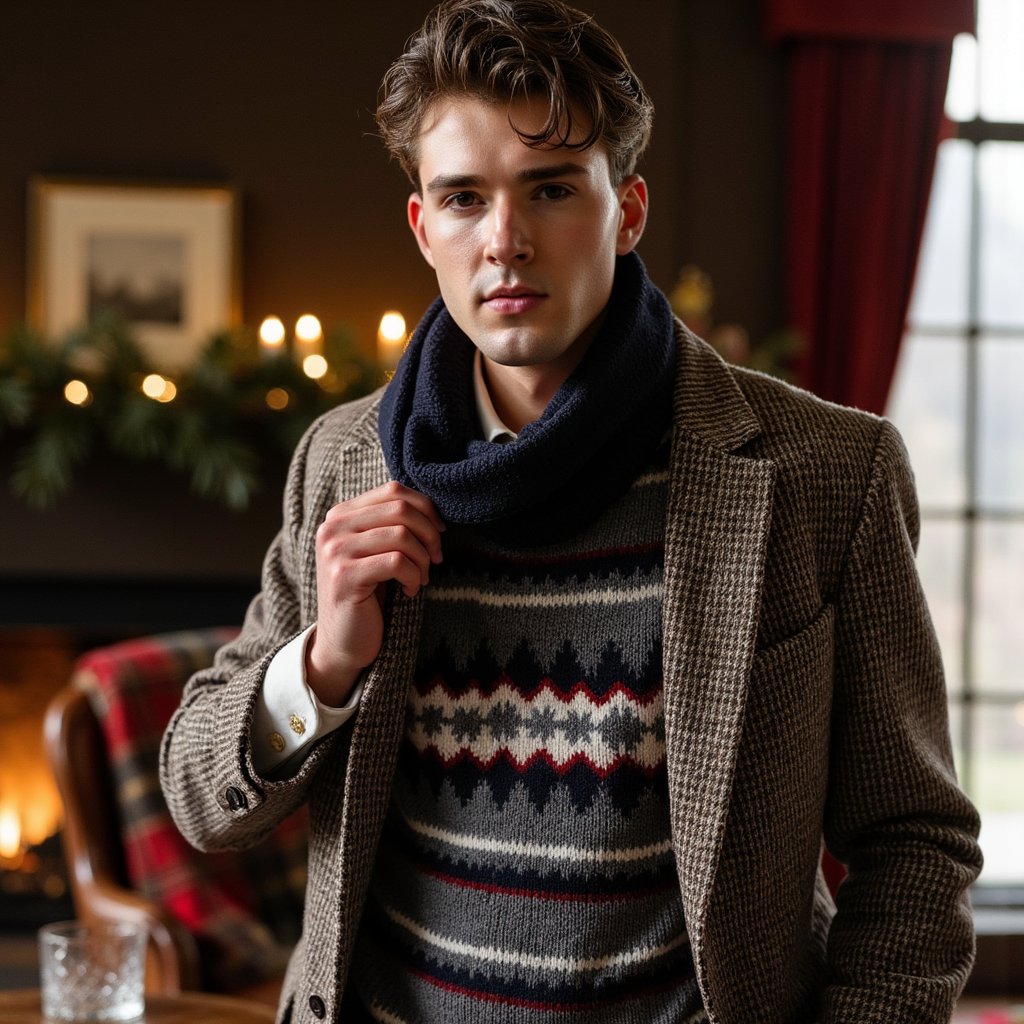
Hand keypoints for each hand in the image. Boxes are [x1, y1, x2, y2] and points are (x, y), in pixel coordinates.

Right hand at [305, 481, 443, 705]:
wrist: (344, 642)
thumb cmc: (369, 594)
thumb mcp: (377, 551)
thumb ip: (392, 524)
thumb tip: (434, 507)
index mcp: (340, 515)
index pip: (393, 490)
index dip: (426, 508)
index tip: (439, 532)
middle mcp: (332, 528)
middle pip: (400, 509)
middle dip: (430, 534)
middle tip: (436, 559)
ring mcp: (335, 552)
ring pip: (401, 536)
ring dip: (423, 559)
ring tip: (421, 578)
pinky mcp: (344, 577)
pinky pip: (396, 562)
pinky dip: (413, 576)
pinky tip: (410, 591)